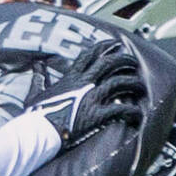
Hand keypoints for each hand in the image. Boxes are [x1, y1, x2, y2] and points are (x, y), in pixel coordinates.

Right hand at [29, 40, 145, 144]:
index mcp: (71, 78)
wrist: (38, 132)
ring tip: (140, 86)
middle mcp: (84, 84)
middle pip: (110, 64)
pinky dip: (132, 111)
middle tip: (133, 62)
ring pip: (120, 83)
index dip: (104, 46)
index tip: (114, 43)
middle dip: (125, 60)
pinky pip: (121, 110)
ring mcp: (91, 98)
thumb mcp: (35, 93)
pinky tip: (137, 114)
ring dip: (133, 83)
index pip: (90, 55)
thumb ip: (39, 78)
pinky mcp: (97, 116)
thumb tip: (37, 66)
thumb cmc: (36, 115)